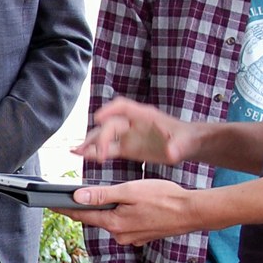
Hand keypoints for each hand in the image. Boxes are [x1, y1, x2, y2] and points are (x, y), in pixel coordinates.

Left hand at [57, 178, 198, 245]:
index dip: (64, 208)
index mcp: (114, 223)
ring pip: (112, 220)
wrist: (192, 212)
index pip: (82, 216)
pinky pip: (125, 224)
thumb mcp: (130, 191)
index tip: (49, 203)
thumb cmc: (164, 197)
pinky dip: (123, 214)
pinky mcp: (141, 236)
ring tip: (110, 194)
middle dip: (88, 206)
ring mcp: (131, 238)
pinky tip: (132, 204)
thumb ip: (102, 195)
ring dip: (109, 209)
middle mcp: (120, 235)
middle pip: (96, 218)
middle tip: (75, 192)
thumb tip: (77, 197)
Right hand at [76, 97, 200, 165]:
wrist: (186, 144)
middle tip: (99, 154)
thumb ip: (177, 146)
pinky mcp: (126, 147)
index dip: (109, 110)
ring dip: (90, 143)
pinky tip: (82, 155)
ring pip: (104, 136)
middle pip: (110, 124)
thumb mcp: (184, 143)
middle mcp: (132, 122)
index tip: (98, 119)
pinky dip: (94, 152)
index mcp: (144, 115)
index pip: (123, 106)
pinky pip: (107, 149)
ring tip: (76, 153)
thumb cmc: (186, 139)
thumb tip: (171, 153)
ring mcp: (127, 134)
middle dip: (101, 137)